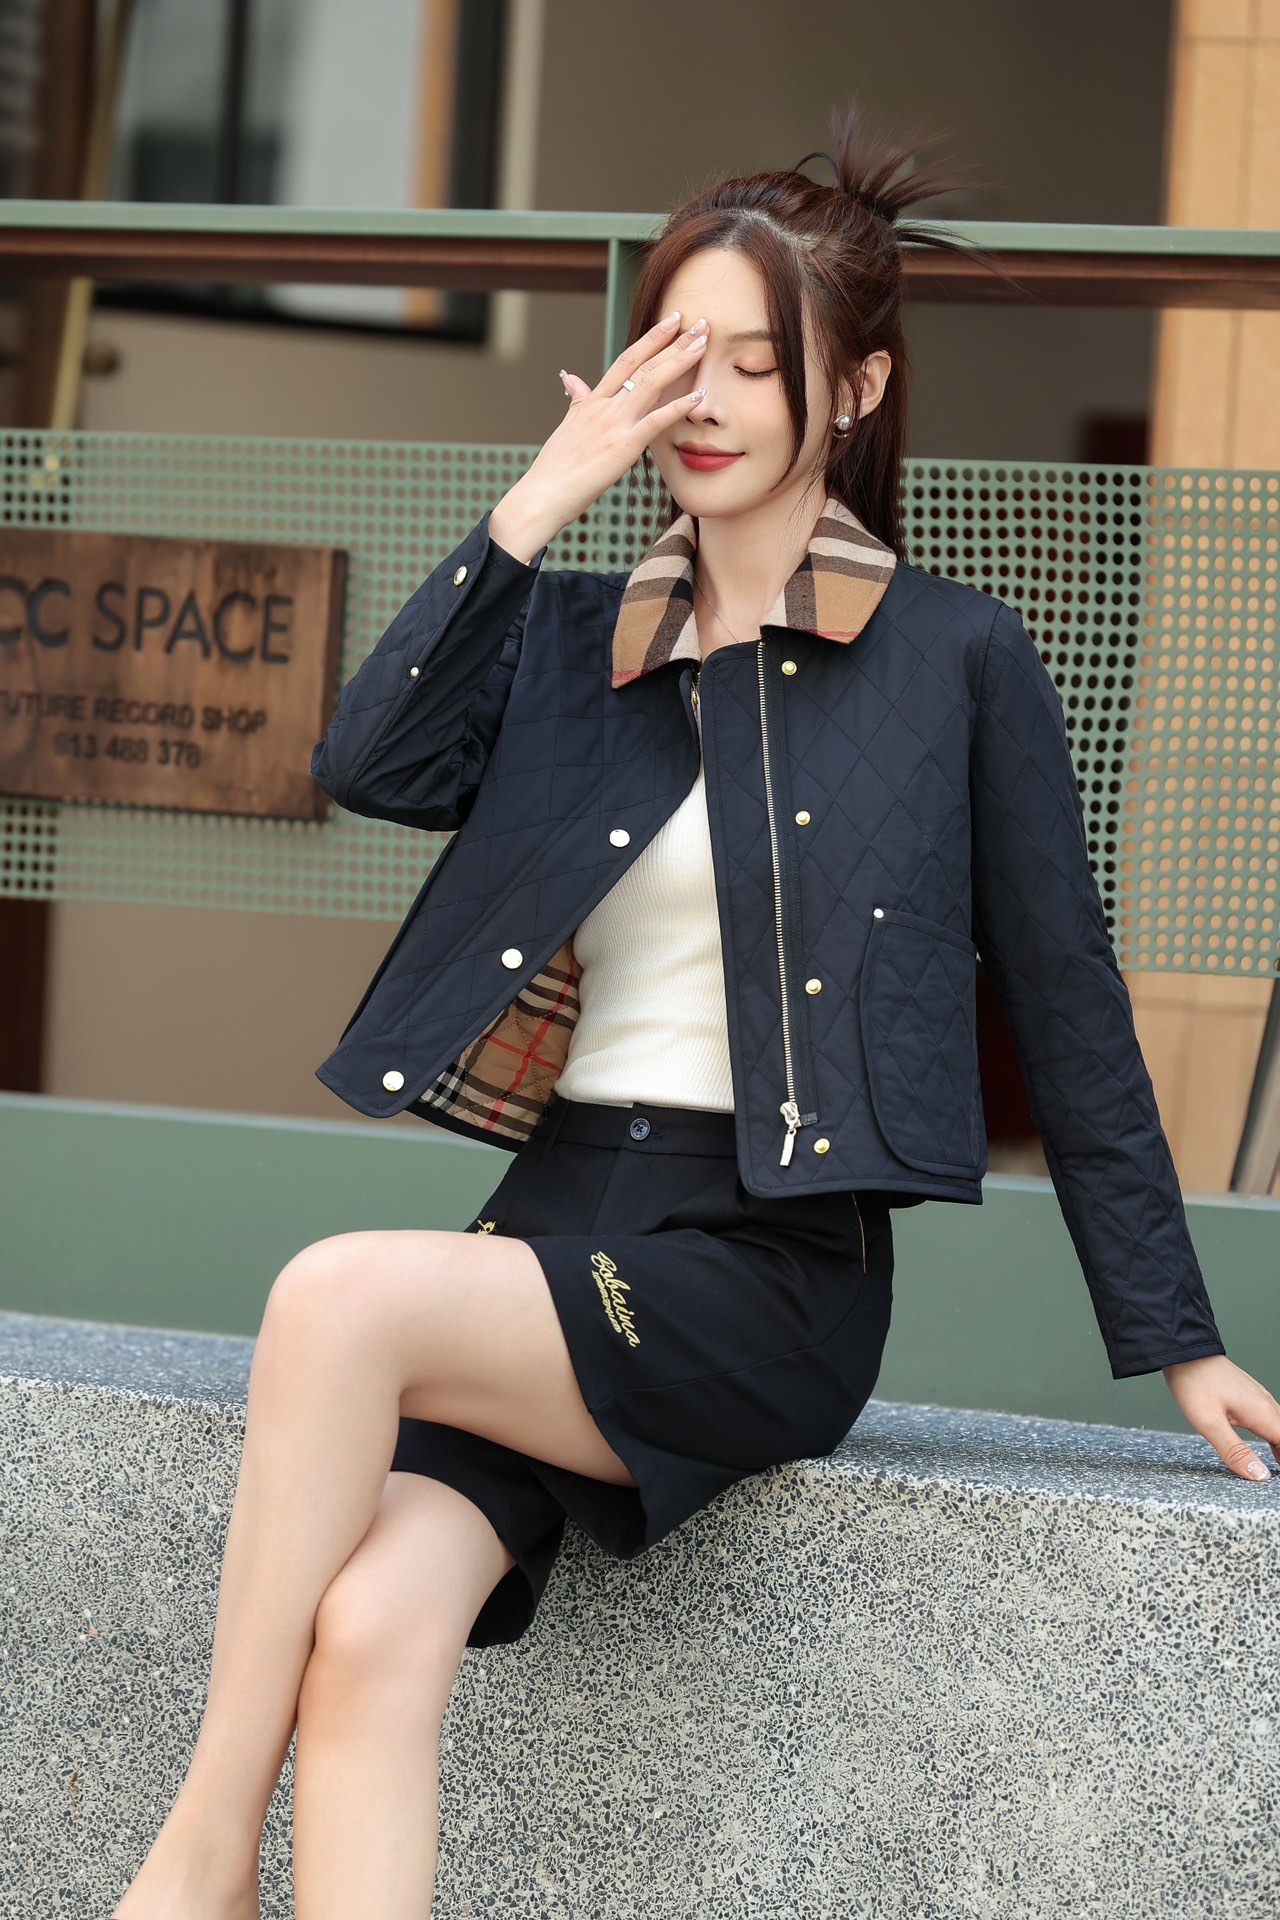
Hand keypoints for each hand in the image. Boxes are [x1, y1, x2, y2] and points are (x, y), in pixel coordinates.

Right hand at [500, 311, 710, 544]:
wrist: (542, 494)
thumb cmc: (554, 467)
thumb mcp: (566, 426)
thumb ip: (576, 400)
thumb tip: (570, 378)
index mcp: (593, 400)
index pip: (626, 359)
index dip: (651, 338)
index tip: (672, 321)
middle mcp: (604, 407)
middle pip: (643, 364)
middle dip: (673, 341)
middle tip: (700, 323)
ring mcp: (614, 425)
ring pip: (651, 383)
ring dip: (679, 361)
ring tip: (702, 343)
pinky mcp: (623, 448)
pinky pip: (655, 422)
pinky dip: (678, 407)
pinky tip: (699, 396)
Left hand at [1162, 1354, 1279, 1480]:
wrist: (1184, 1351)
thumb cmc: (1194, 1383)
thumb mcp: (1210, 1424)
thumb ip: (1235, 1452)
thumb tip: (1260, 1476)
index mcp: (1262, 1414)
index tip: (1274, 1476)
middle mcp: (1266, 1405)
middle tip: (1274, 1475)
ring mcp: (1259, 1398)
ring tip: (1278, 1466)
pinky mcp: (1250, 1395)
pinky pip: (1271, 1418)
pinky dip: (1275, 1435)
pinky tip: (1270, 1445)